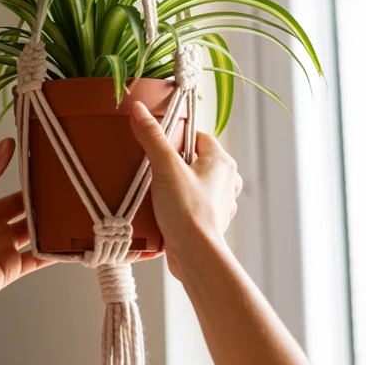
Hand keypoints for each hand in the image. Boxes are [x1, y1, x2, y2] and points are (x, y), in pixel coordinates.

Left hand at [0, 138, 55, 325]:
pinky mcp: (12, 269)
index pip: (13, 189)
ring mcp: (5, 248)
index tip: (49, 167)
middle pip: (28, 210)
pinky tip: (70, 244)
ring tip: (74, 212)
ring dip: (51, 225)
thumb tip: (6, 144)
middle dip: (45, 202)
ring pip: (36, 233)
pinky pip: (38, 259)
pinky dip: (54, 253)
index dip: (30, 180)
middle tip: (69, 189)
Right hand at [130, 102, 241, 281]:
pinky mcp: (210, 222)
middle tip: (153, 166)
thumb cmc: (187, 211)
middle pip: (196, 160)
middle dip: (174, 162)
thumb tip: (139, 109)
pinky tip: (162, 209)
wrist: (195, 255)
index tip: (157, 143)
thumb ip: (152, 137)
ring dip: (177, 185)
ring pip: (194, 183)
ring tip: (155, 188)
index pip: (198, 137)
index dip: (176, 137)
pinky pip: (193, 205)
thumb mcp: (164, 167)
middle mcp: (227, 180)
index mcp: (222, 161)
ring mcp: (220, 202)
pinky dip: (179, 205)